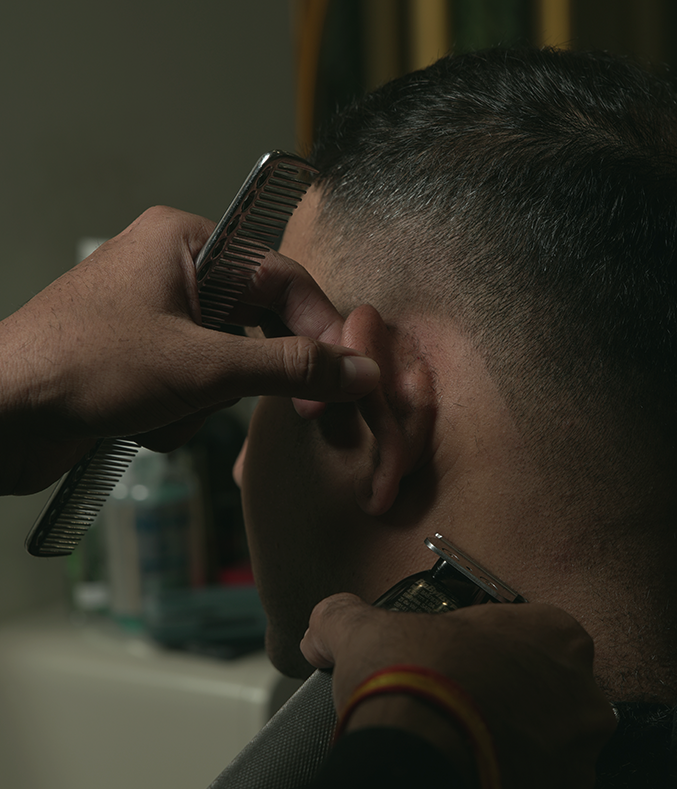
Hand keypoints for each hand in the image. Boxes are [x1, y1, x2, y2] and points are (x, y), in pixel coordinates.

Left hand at [0, 206, 378, 494]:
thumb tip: (358, 372)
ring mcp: (159, 319)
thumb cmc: (83, 367)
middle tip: (299, 409)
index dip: (321, 330)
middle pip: (261, 323)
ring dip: (210, 401)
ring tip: (171, 410)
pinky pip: (199, 386)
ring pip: (231, 363)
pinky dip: (184, 413)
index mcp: (189, 243)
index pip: (284, 278)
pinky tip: (147, 422)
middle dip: (258, 373)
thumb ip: (290, 367)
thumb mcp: (204, 366)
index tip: (345, 376)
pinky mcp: (144, 361)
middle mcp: (176, 273)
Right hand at [301, 594, 616, 788]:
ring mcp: (578, 752)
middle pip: (545, 689)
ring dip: (515, 744)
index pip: (528, 633)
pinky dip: (512, 782)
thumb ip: (345, 616)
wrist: (417, 764)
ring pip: (549, 743)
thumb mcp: (365, 631)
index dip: (490, 647)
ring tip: (465, 746)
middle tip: (464, 706)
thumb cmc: (414, 682)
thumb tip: (321, 626)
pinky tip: (475, 776)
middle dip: (509, 698)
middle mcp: (580, 690)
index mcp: (553, 632)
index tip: (462, 661)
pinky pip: (542, 787)